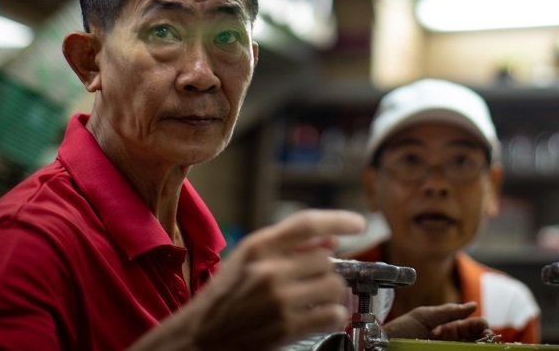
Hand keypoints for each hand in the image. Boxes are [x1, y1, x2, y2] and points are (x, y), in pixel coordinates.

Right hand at [131, 209, 364, 350]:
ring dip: (332, 293)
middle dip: (325, 270)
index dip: (339, 219)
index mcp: (258, 247)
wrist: (199, 338)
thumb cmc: (223, 298)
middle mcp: (269, 269)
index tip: (359, 224)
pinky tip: (321, 316)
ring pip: (334, 285)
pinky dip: (334, 315)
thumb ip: (287, 247)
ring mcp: (279, 299)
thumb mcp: (247, 261)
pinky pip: (332, 314)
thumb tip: (331, 238)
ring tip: (315, 299)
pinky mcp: (287, 327)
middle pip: (326, 259)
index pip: (308, 223)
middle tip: (313, 282)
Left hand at [382, 302, 489, 341]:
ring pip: (468, 348)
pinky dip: (470, 350)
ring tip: (487, 344)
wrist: (381, 347)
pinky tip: (476, 348)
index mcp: (444, 329)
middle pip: (472, 340)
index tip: (485, 325)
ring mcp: (444, 349)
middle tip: (489, 337)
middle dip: (483, 337)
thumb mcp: (423, 316)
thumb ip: (448, 311)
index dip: (478, 325)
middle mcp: (447, 342)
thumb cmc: (399, 331)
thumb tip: (472, 305)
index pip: (468, 327)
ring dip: (480, 345)